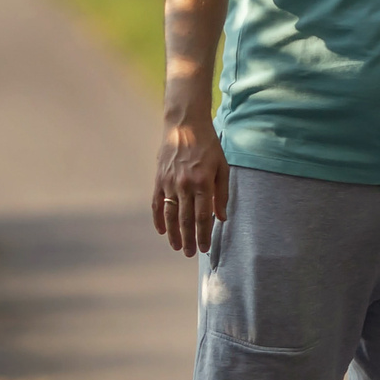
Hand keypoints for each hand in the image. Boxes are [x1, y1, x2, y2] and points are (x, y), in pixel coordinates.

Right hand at [152, 118, 228, 256]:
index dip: (204, 235)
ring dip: (173, 234)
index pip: (203, 217)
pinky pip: (157, 203)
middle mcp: (185, 185)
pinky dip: (158, 218)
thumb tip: (221, 218)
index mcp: (203, 183)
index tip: (205, 249)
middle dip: (189, 240)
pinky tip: (161, 231)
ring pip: (171, 215)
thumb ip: (222, 194)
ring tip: (177, 247)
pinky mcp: (159, 179)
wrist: (185, 125)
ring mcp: (169, 182)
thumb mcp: (223, 167)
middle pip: (186, 220)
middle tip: (190, 254)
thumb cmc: (208, 145)